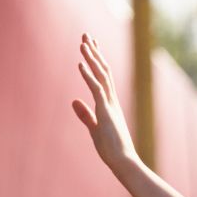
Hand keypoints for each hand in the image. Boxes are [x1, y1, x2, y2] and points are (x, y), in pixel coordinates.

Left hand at [71, 36, 137, 167]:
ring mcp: (109, 104)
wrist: (123, 160)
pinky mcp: (105, 110)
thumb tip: (73, 100)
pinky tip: (80, 63)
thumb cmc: (111, 148)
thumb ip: (85, 113)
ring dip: (92, 58)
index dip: (96, 61)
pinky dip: (88, 75)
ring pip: (101, 76)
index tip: (91, 47)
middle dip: (95, 53)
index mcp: (109, 104)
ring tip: (84, 43)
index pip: (102, 77)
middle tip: (87, 36)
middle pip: (103, 71)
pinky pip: (96, 88)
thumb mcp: (94, 128)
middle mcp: (111, 100)